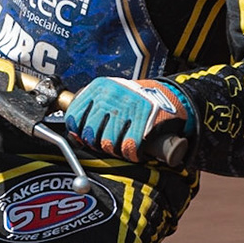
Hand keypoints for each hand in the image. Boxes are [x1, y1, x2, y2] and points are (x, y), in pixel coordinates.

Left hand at [63, 77, 190, 162]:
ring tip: (123, 145)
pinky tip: (136, 151)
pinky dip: (132, 155)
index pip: (73, 116)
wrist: (170, 96)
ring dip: (115, 151)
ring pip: (108, 143)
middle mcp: (112, 96)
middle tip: (109, 143)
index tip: (83, 138)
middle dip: (97, 144)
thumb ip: (91, 110)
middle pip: (90, 134)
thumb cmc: (136, 100)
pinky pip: (129, 148)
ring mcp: (128, 108)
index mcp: (99, 87)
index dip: (77, 132)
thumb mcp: (110, 95)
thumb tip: (74, 136)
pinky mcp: (145, 121)